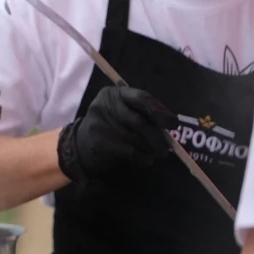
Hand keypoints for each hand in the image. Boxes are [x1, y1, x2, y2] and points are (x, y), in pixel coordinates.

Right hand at [57, 85, 177, 184]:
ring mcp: (101, 124)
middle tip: (166, 147)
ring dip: (151, 149)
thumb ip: (141, 112)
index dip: (160, 111)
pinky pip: (131, 152)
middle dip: (157, 136)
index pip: (141, 98)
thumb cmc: (109, 126)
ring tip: (155, 153)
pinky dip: (143, 158)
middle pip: (141, 122)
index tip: (173, 124)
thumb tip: (169, 123)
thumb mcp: (120, 111)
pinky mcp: (100, 142)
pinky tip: (145, 159)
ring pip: (137, 139)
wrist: (80, 145)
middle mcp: (105, 105)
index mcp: (114, 94)